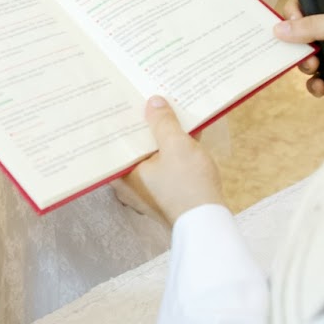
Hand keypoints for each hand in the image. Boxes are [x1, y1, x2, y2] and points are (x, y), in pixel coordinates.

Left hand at [111, 96, 223, 226]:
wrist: (209, 222)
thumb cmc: (187, 185)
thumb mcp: (176, 145)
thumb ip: (163, 122)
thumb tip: (153, 102)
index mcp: (122, 176)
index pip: (114, 144)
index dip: (120, 123)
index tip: (123, 103)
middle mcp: (129, 187)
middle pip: (134, 150)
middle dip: (143, 128)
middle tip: (145, 103)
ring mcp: (147, 193)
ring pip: (150, 159)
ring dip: (160, 140)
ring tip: (165, 114)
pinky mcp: (164, 196)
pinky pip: (163, 168)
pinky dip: (171, 154)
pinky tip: (185, 135)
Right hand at [273, 0, 323, 96]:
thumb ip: (312, 26)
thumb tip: (279, 29)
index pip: (306, 3)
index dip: (294, 13)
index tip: (293, 24)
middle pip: (302, 33)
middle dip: (298, 45)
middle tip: (304, 52)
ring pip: (308, 56)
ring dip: (305, 65)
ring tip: (314, 67)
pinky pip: (318, 77)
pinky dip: (316, 82)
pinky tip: (321, 85)